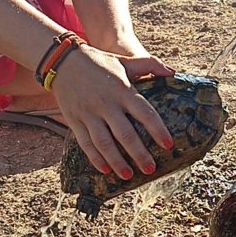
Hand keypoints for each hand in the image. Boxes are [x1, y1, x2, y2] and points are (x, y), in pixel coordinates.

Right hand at [52, 46, 175, 179]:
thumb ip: (149, 65)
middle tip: (150, 169)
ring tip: (129, 175)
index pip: (144, 113)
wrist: (62, 61)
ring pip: (104, 143)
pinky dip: (95, 158)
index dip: (158, 130)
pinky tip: (106, 170)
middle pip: (125, 134)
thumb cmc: (99, 62)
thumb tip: (173, 72)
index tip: (168, 145)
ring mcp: (89, 113)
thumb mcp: (124, 61)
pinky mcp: (74, 120)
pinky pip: (85, 143)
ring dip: (117, 161)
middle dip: (139, 154)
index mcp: (122, 90)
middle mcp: (106, 104)